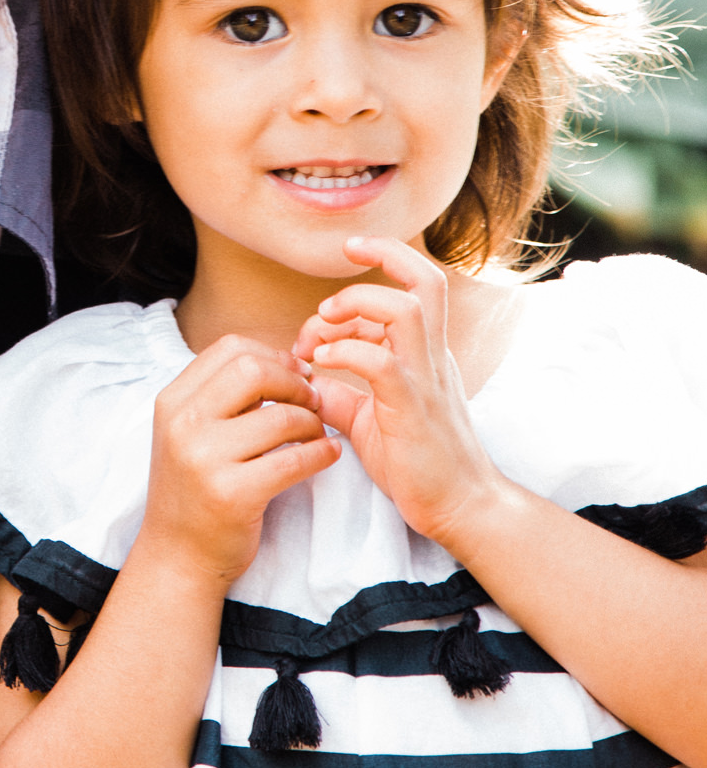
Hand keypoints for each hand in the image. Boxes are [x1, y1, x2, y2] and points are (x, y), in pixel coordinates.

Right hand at [136, 334, 338, 587]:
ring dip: (312, 422)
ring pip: (280, 417)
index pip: (231, 348)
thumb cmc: (194, 489)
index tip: (295, 374)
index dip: (273, 354)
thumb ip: (222, 395)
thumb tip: (283, 362)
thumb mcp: (189, 432)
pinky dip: (322, 453)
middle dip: (294, 382)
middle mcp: (183, 424)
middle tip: (312, 400)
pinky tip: (328, 454)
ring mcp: (204, 459)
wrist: (177, 557)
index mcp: (172, 401)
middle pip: (254, 370)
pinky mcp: (232, 494)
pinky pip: (294, 460)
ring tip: (317, 433)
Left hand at [291, 237, 505, 550]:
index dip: (369, 278)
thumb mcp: (369, 419)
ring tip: (321, 326)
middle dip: (380, 259)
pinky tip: (321, 364)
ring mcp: (426, 379)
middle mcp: (432, 356)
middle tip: (325, 303)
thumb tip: (305, 380)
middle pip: (425, 279)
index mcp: (425, 353)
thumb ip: (340, 394)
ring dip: (356, 304)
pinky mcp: (414, 409)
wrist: (461, 508)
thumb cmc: (418, 465)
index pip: (410, 287)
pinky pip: (383, 362)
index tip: (327, 299)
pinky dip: (346, 352)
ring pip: (407, 309)